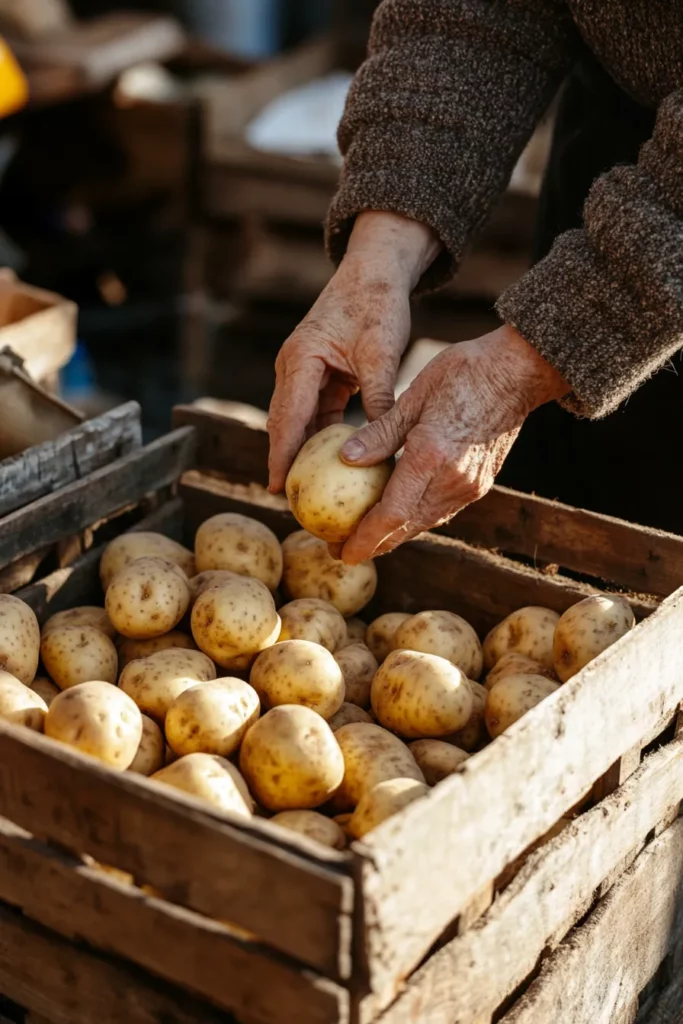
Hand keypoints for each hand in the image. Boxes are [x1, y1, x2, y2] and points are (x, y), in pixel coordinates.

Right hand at [267, 211, 440, 491]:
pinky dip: (319, 436)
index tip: (276, 485)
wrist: (374, 271)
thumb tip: (383, 445)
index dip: (280, 454)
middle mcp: (293, 366)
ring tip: (306, 489)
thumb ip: (378, 398)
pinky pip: (313, 412)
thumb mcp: (381, 353)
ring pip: (296, 420)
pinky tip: (329, 463)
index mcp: (302, 359)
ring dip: (300, 451)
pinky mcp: (317, 374)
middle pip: (283, 422)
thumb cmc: (377, 305)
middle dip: (282, 460)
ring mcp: (302, 370)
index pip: (287, 417)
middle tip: (289, 499)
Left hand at [338, 325, 569, 563]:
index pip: (392, 514)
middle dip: (375, 545)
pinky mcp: (480, 484)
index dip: (365, 539)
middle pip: (407, 527)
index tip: (343, 552)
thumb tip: (345, 459)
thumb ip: (380, 433)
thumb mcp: (414, 396)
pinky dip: (416, 518)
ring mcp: (470, 486)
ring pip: (425, 523)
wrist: (519, 373)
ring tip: (365, 537)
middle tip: (342, 550)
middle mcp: (453, 480)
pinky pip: (441, 511)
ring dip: (395, 535)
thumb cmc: (464, 372)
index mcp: (431, 457)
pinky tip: (398, 515)